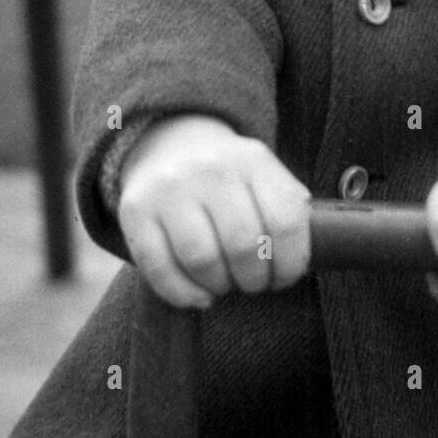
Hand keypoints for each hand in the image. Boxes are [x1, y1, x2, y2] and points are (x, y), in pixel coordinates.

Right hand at [117, 114, 309, 310]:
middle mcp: (211, 169)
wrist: (169, 142)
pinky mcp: (135, 210)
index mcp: (253, 160)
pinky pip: (159, 268)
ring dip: (220, 286)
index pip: (286, 221)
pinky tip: (199, 295)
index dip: (292, 263)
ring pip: (202, 260)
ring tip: (226, 284)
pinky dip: (183, 294)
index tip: (286, 276)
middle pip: (244, 245)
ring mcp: (170, 188)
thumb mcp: (263, 176)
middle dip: (256, 279)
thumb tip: (302, 262)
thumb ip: (286, 211)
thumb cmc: (229, 178)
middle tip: (254, 283)